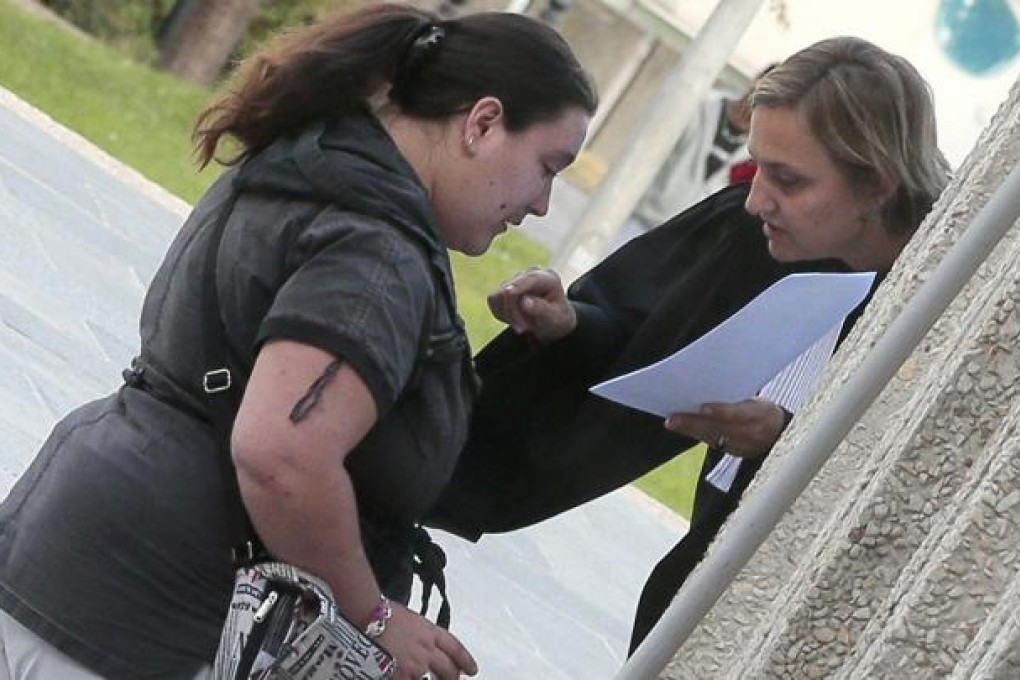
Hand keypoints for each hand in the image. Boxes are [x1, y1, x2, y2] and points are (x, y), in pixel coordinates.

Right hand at [379, 602, 477, 678]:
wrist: (368, 618)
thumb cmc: (384, 614)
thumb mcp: (411, 619)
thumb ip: (422, 632)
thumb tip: (424, 640)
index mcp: (430, 632)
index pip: (456, 648)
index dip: (466, 660)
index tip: (472, 669)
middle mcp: (427, 649)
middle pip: (449, 669)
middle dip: (453, 678)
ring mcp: (415, 664)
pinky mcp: (401, 675)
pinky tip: (410, 678)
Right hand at [486, 267, 575, 343]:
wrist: (552, 323)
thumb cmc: (557, 319)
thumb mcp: (555, 318)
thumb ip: (541, 309)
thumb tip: (524, 301)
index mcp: (547, 278)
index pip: (528, 279)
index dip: (517, 286)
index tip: (508, 293)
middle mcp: (529, 274)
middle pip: (508, 289)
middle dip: (513, 312)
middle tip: (523, 330)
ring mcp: (515, 280)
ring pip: (497, 296)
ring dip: (507, 315)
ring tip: (522, 325)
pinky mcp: (504, 289)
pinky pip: (493, 301)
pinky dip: (501, 314)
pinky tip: (515, 320)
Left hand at [664, 397, 786, 458]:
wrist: (779, 433)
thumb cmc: (763, 410)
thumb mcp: (758, 401)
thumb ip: (738, 398)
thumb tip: (708, 384)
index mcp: (761, 414)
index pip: (740, 413)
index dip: (722, 411)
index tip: (703, 408)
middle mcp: (752, 433)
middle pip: (720, 428)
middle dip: (695, 422)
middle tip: (673, 418)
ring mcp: (743, 446)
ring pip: (712, 437)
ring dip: (690, 429)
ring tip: (672, 421)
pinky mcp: (733, 452)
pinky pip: (712, 443)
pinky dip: (695, 434)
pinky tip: (681, 427)